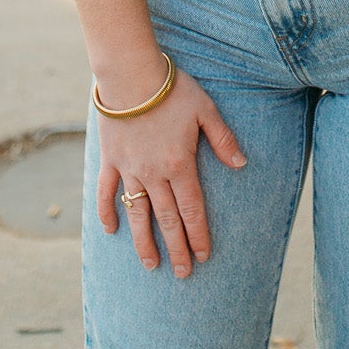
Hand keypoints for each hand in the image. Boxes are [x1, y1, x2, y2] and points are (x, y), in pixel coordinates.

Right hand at [96, 65, 245, 278]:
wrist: (130, 74)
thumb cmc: (171, 89)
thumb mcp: (206, 109)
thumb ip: (223, 140)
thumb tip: (241, 165)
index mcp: (180, 164)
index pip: (192, 209)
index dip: (198, 234)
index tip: (203, 256)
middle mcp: (154, 174)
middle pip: (167, 219)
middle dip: (177, 248)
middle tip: (183, 273)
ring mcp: (129, 169)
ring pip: (138, 213)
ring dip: (144, 241)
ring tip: (151, 265)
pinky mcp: (110, 160)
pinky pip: (106, 192)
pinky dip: (107, 212)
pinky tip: (110, 230)